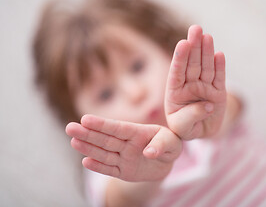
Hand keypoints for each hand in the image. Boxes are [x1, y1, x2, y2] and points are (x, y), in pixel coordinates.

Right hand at [65, 114, 181, 181]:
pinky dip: (98, 166)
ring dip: (88, 148)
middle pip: (105, 138)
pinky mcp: (122, 170)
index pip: (118, 128)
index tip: (86, 119)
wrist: (166, 162)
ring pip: (104, 152)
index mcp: (137, 132)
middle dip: (88, 133)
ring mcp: (122, 157)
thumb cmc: (169, 145)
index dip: (102, 124)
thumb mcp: (173, 144)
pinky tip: (85, 161)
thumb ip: (162, 145)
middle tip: (70, 128)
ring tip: (73, 141)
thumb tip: (149, 152)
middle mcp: (126, 143)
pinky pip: (109, 168)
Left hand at [165, 25, 226, 139]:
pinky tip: (219, 54)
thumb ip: (191, 116)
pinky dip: (220, 66)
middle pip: (191, 64)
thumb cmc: (187, 129)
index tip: (183, 44)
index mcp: (175, 91)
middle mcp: (189, 85)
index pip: (177, 72)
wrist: (202, 132)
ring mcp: (204, 86)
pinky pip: (219, 77)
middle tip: (195, 29)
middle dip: (193, 46)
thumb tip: (208, 104)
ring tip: (206, 36)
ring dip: (206, 51)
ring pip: (205, 67)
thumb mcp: (183, 128)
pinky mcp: (218, 91)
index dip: (180, 58)